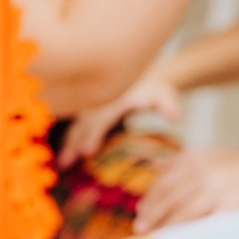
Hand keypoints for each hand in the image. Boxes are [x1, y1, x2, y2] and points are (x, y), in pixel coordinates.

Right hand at [58, 72, 181, 168]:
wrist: (142, 74)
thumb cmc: (153, 89)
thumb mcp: (164, 94)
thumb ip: (168, 105)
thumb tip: (175, 116)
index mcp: (114, 99)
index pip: (101, 119)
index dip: (92, 135)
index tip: (86, 151)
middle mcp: (99, 103)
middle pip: (83, 125)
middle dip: (74, 144)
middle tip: (66, 163)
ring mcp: (92, 108)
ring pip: (76, 127)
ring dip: (68, 145)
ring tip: (62, 164)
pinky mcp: (88, 113)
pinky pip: (76, 127)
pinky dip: (69, 141)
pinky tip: (64, 156)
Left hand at [133, 148, 238, 231]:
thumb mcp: (215, 157)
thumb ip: (184, 161)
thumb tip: (155, 165)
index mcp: (198, 160)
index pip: (165, 182)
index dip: (150, 198)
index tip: (140, 211)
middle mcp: (205, 172)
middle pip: (169, 196)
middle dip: (152, 214)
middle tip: (140, 228)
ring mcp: (218, 189)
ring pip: (183, 211)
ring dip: (165, 225)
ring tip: (154, 236)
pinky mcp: (231, 206)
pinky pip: (204, 223)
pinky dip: (189, 232)